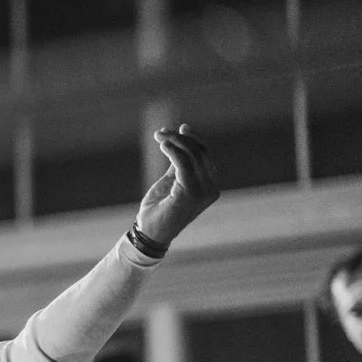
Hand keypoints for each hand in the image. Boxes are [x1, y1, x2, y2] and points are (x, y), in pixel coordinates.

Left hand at [136, 125, 219, 246]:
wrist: (150, 233)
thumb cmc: (159, 208)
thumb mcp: (172, 182)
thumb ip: (180, 164)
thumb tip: (180, 141)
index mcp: (210, 185)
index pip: (207, 155)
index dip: (195, 138)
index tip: (180, 128)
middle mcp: (211, 188)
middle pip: (201, 152)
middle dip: (181, 138)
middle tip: (161, 132)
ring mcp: (203, 192)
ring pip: (193, 156)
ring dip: (175, 141)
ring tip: (159, 136)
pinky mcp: (190, 194)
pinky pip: (183, 165)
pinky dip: (173, 152)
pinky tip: (163, 145)